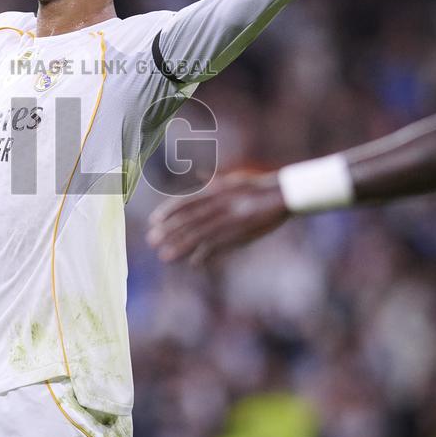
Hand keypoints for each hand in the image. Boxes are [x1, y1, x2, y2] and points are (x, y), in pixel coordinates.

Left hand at [146, 171, 290, 265]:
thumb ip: (213, 180)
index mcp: (216, 191)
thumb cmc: (258, 186)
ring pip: (200, 235)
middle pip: (189, 220)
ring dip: (181, 247)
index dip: (168, 212)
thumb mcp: (233, 179)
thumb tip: (198, 173)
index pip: (186, 202)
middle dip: (169, 232)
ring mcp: (230, 220)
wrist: (284, 195)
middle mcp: (220, 204)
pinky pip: (220, 245)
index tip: (153, 221)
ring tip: (165, 257)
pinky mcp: (242, 233)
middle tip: (151, 241)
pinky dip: (206, 254)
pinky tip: (193, 263)